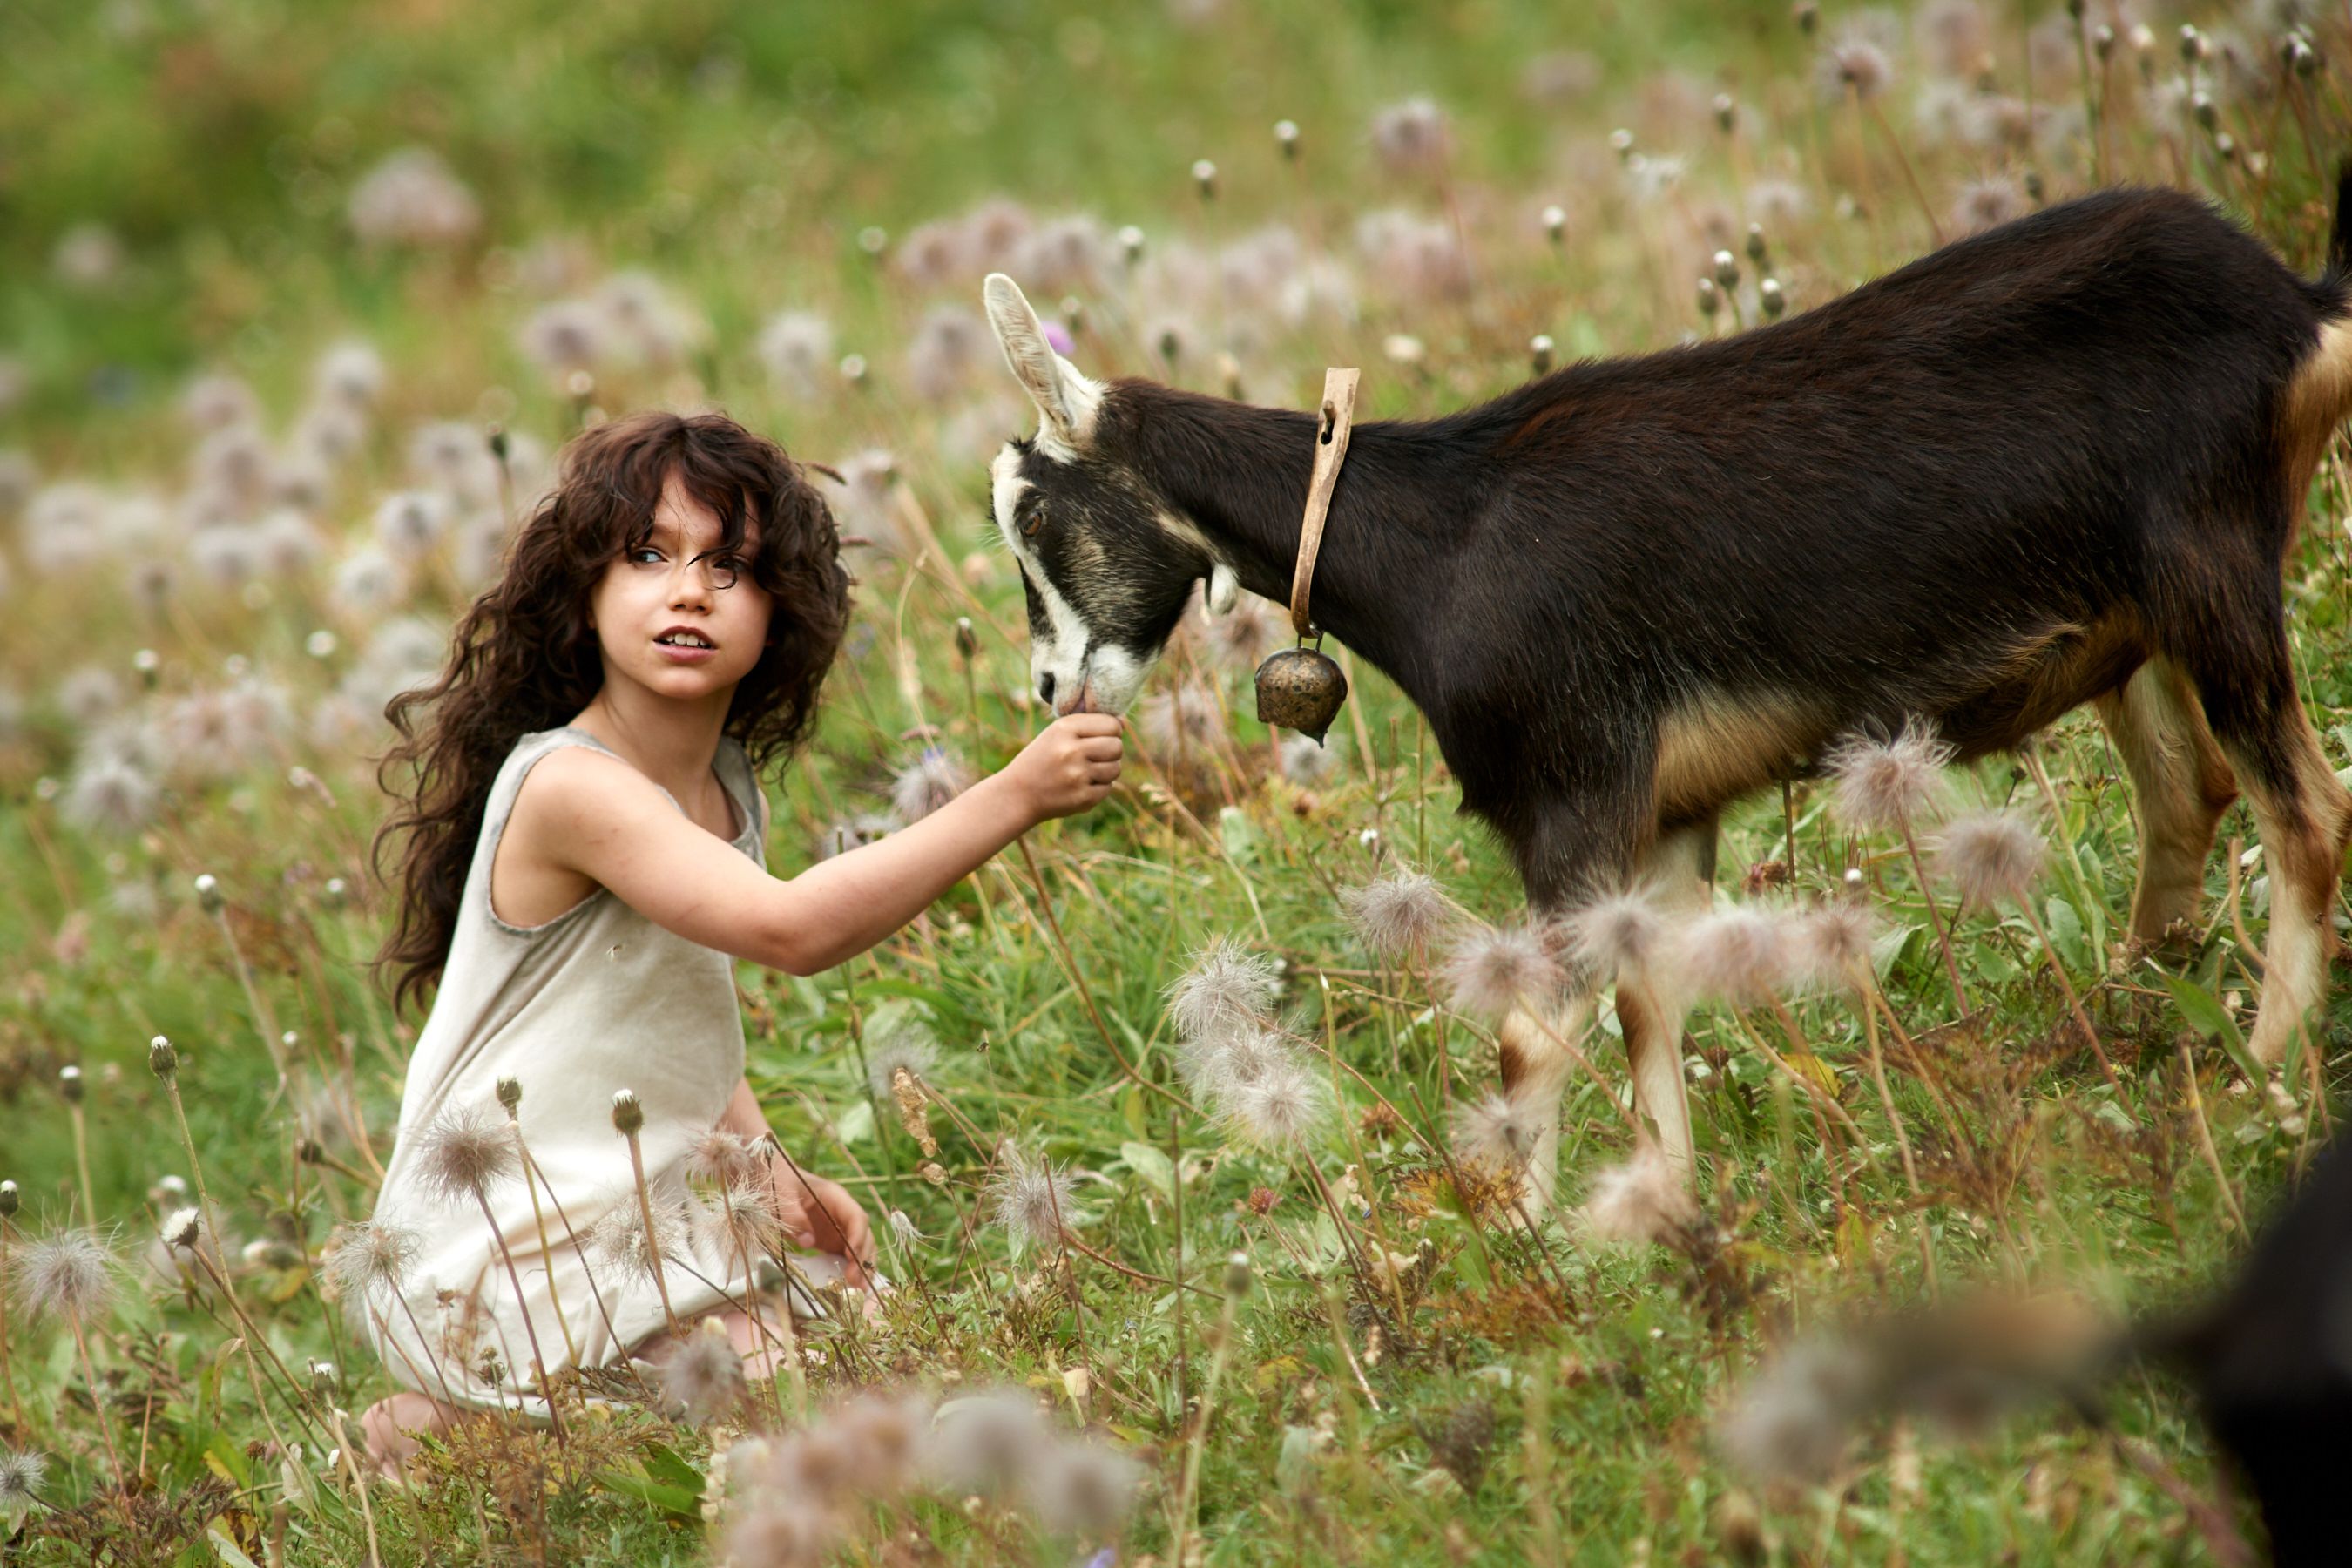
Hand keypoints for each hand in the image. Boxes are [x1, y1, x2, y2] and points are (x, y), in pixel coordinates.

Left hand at [774, 1170, 877, 1287]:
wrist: (766, 1179)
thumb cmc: (777, 1183)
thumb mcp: (782, 1197)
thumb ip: (794, 1218)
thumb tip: (809, 1242)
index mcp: (835, 1197)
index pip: (857, 1217)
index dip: (858, 1237)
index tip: (852, 1257)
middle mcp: (841, 1213)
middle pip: (863, 1235)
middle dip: (863, 1258)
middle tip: (856, 1282)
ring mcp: (836, 1227)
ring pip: (858, 1247)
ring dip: (861, 1267)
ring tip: (858, 1290)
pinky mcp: (828, 1240)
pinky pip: (844, 1255)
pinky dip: (848, 1269)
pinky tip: (847, 1287)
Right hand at [1004, 713, 1123, 822]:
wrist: (1018, 794)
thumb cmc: (1043, 758)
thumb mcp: (1057, 733)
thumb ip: (1089, 725)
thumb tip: (1125, 723)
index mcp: (1065, 728)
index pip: (1112, 724)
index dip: (1111, 731)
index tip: (1100, 738)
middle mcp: (1071, 750)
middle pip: (1117, 746)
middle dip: (1111, 752)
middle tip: (1095, 756)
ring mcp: (1077, 775)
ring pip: (1115, 768)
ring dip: (1106, 770)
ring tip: (1086, 772)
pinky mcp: (1082, 797)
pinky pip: (1108, 788)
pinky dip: (1098, 788)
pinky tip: (1080, 786)